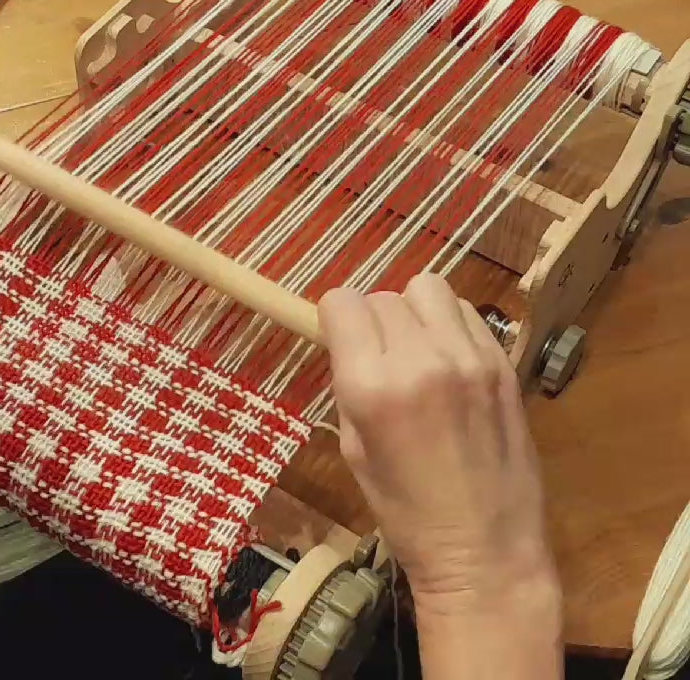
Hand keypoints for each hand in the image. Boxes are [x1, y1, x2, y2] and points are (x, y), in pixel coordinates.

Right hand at [318, 274, 557, 613]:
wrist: (486, 550)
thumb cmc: (405, 514)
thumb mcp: (354, 450)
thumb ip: (350, 383)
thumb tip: (350, 342)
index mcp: (372, 387)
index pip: (343, 303)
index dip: (336, 319)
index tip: (340, 338)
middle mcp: (420, 359)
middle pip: (382, 295)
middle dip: (371, 319)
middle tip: (378, 355)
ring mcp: (469, 356)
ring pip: (427, 287)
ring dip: (412, 310)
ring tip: (416, 347)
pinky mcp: (502, 362)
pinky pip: (465, 311)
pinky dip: (449, 323)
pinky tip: (449, 358)